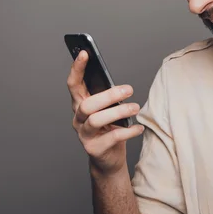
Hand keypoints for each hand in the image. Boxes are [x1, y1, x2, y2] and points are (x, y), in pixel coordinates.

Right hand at [66, 50, 144, 174]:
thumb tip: (121, 87)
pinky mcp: (94, 149)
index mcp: (80, 105)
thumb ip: (108, 98)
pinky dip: (128, 131)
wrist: (108, 159)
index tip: (85, 53)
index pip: (73, 84)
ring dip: (118, 112)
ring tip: (135, 108)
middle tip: (129, 90)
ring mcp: (84, 135)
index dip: (77, 69)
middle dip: (108, 95)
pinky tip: (139, 128)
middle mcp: (78, 119)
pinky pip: (111, 137)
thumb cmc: (109, 128)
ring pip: (96, 119)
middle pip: (87, 104)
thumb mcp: (108, 110)